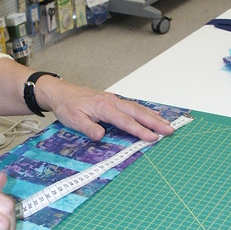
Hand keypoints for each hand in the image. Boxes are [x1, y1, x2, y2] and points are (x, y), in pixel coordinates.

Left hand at [33, 76, 174, 142]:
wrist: (60, 92)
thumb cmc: (67, 105)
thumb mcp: (73, 119)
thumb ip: (88, 128)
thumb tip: (101, 136)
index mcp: (104, 107)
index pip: (126, 121)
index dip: (140, 130)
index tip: (153, 138)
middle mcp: (112, 101)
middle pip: (138, 112)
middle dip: (155, 122)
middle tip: (170, 130)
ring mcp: (114, 100)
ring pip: (138, 108)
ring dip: (153, 116)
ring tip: (167, 124)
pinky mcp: (113, 101)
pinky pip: (133, 106)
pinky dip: (145, 111)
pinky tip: (152, 115)